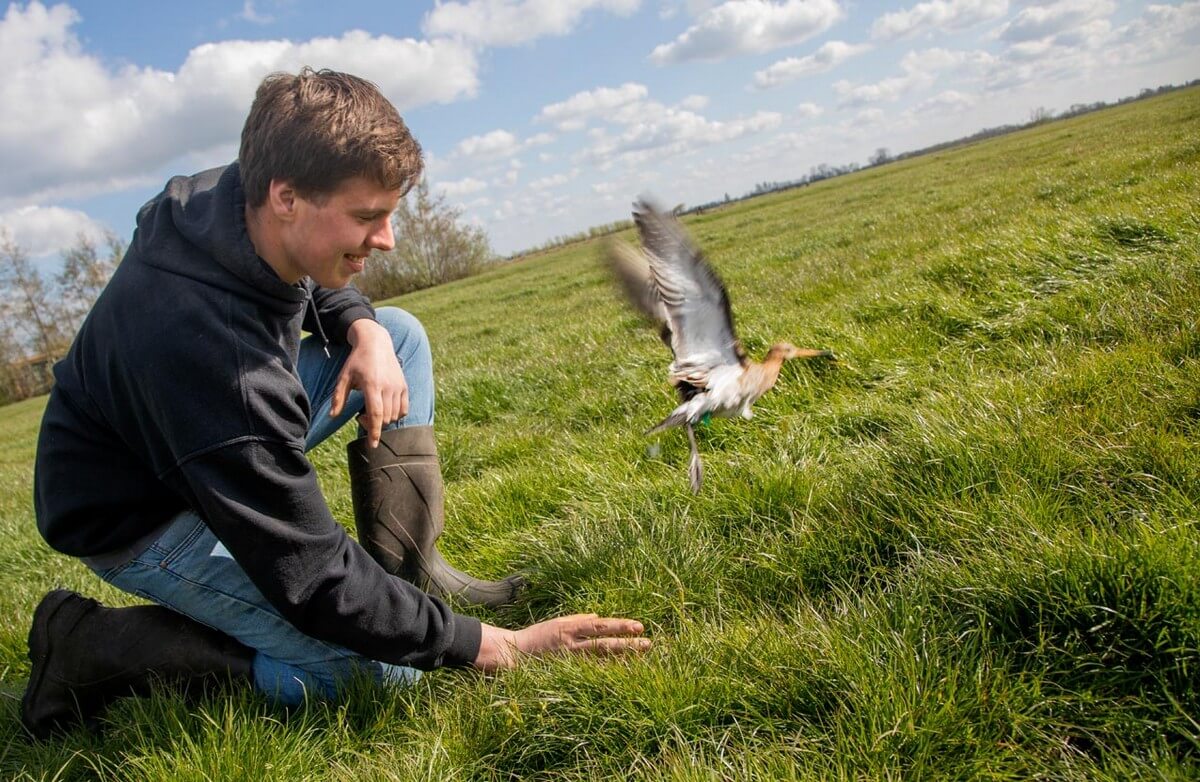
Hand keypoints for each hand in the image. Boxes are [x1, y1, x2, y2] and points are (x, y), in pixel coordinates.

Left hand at [331, 318, 407, 447]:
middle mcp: (388, 387)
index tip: (372, 445)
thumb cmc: (357, 361)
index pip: (376, 414)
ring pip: (395, 415)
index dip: (374, 431)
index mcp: (372, 385)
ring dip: (383, 420)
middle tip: (360, 416)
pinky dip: (396, 415)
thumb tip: (332, 416)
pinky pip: (404, 409)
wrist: (376, 343)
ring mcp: (398, 386)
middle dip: (373, 424)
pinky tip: (386, 410)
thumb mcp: (344, 377)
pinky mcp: (404, 386)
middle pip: (385, 417)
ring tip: (371, 411)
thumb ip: (338, 398)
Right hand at [473, 614, 650, 671]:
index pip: (601, 626)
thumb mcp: (558, 622)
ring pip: (600, 660)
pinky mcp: (565, 673)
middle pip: (605, 644)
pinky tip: (621, 676)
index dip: (620, 626)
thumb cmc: (537, 636)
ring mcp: (569, 661)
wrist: (513, 654)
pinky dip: (606, 674)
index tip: (639, 627)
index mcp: (570, 628)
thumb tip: (598, 616)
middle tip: (647, 643)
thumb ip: (578, 620)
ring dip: (620, 659)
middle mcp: (572, 644)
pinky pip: (589, 674)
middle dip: (626, 644)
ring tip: (639, 658)